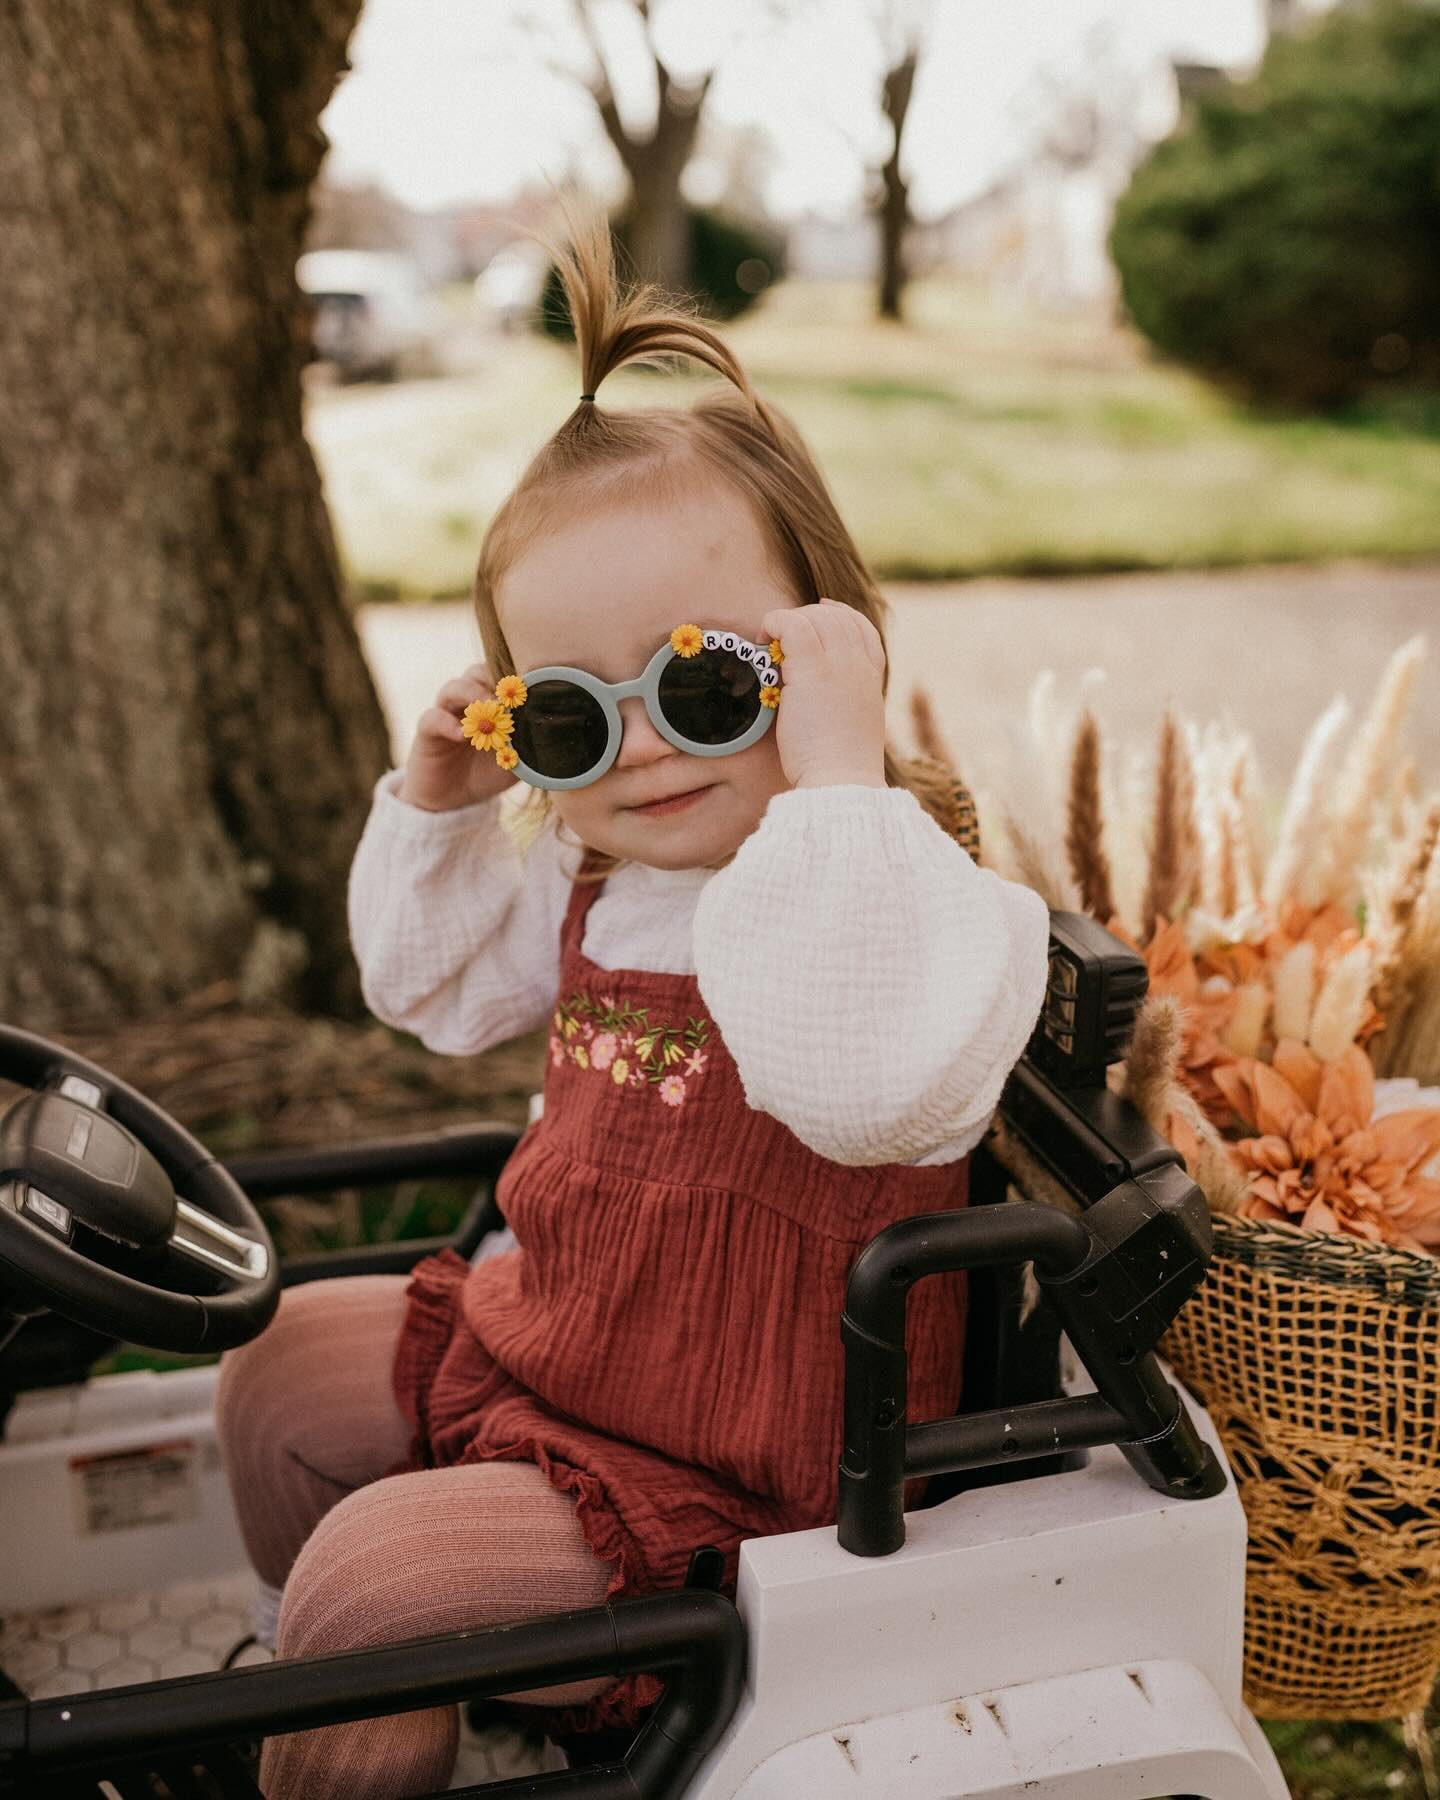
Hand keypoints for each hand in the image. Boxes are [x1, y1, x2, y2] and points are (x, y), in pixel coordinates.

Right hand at [397, 662, 518, 811]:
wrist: (454, 802)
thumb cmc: (487, 772)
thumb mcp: (517, 759)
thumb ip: (532, 743)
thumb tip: (557, 735)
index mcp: (491, 703)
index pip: (501, 676)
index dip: (514, 677)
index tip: (531, 686)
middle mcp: (467, 702)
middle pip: (476, 673)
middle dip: (493, 678)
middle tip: (509, 696)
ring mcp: (446, 714)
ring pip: (452, 688)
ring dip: (471, 693)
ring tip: (488, 708)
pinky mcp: (427, 732)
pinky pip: (432, 719)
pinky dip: (447, 723)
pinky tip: (462, 735)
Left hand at [760, 598, 887, 790]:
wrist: (842, 781)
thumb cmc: (838, 768)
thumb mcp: (850, 727)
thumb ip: (839, 702)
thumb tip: (812, 693)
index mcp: (872, 678)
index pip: (861, 628)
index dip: (839, 613)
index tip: (820, 610)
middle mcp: (858, 665)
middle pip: (836, 617)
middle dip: (806, 617)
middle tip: (780, 635)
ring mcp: (838, 664)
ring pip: (813, 617)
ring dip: (786, 622)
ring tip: (766, 642)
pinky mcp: (811, 669)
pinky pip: (790, 625)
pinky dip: (773, 624)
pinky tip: (761, 639)